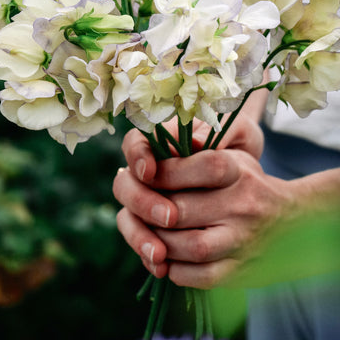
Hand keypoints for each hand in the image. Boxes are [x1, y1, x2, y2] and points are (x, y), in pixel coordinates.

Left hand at [113, 114, 295, 287]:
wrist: (291, 221)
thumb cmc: (244, 183)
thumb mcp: (229, 156)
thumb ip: (192, 153)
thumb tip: (149, 161)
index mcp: (238, 171)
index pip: (201, 166)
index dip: (165, 172)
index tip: (145, 174)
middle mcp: (243, 205)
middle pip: (181, 210)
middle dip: (149, 210)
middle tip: (137, 207)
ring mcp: (242, 240)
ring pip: (189, 246)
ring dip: (158, 241)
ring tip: (149, 232)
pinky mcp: (240, 271)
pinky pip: (199, 276)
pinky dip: (174, 269)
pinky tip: (165, 257)